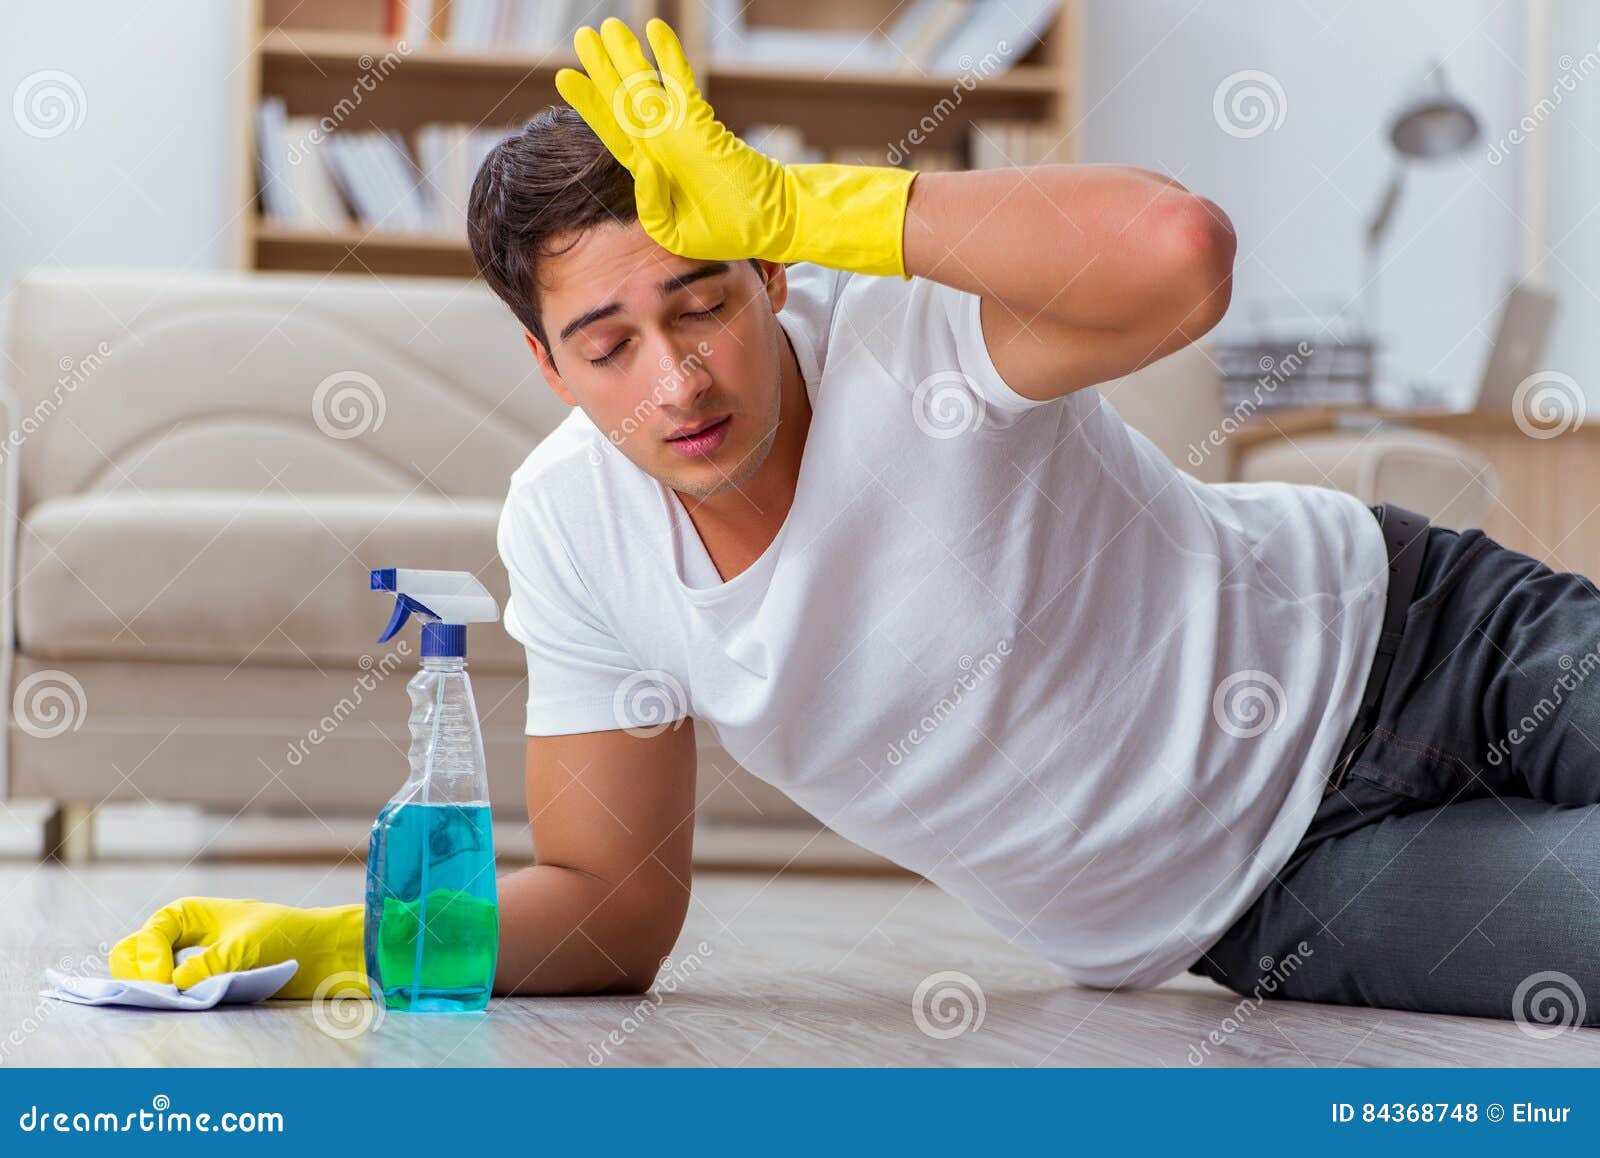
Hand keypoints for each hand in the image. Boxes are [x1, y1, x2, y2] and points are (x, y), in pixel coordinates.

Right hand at [110, 897, 364, 999]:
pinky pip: (168, 991)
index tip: (168, 985)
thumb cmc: (284, 936)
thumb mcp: (246, 946)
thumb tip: (177, 983)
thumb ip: (211, 963)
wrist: (317, 953)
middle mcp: (180, 936)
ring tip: (168, 1001)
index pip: (148, 937)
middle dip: (137, 973)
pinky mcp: (197, 982)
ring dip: (149, 988)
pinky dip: (166, 999)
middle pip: (132, 954)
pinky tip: (179, 1007)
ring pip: (144, 975)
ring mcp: (185, 960)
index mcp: (187, 914)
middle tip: (159, 994)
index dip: (150, 961)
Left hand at [555, 17, 916, 276]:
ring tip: (607, 26)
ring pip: (646, 86)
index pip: (614, 131)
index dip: (591, 104)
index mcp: (652, 172)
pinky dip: (669, 56)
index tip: (566, 76)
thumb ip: (650, 204)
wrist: (771, 224)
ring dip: (627, 56)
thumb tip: (642, 165)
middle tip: (583, 34)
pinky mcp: (703, 124)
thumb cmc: (728, 231)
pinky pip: (681, 84)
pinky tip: (655, 29)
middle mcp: (663, 145)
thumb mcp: (675, 232)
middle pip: (624, 100)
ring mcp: (682, 131)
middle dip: (603, 67)